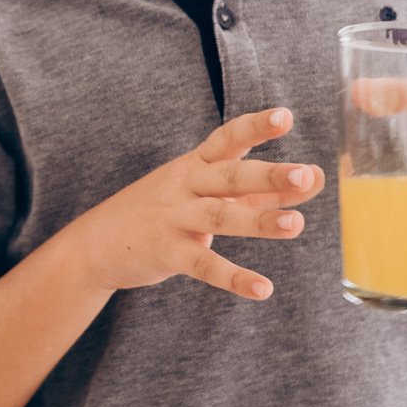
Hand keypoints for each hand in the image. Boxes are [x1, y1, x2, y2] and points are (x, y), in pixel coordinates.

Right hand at [62, 108, 326, 300]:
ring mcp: (173, 219)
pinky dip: (234, 278)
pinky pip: (203, 265)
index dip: (255, 127)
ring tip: (295, 225)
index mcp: (194, 164)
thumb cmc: (161, 211)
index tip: (286, 116)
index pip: (227, 138)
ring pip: (220, 217)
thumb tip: (312, 179)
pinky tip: (263, 289)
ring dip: (259, 220)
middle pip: (229, 177)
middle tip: (306, 174)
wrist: (94, 243)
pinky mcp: (166, 252)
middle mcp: (184, 186)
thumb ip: (257, 187)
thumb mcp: (202, 190)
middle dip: (269, 174)